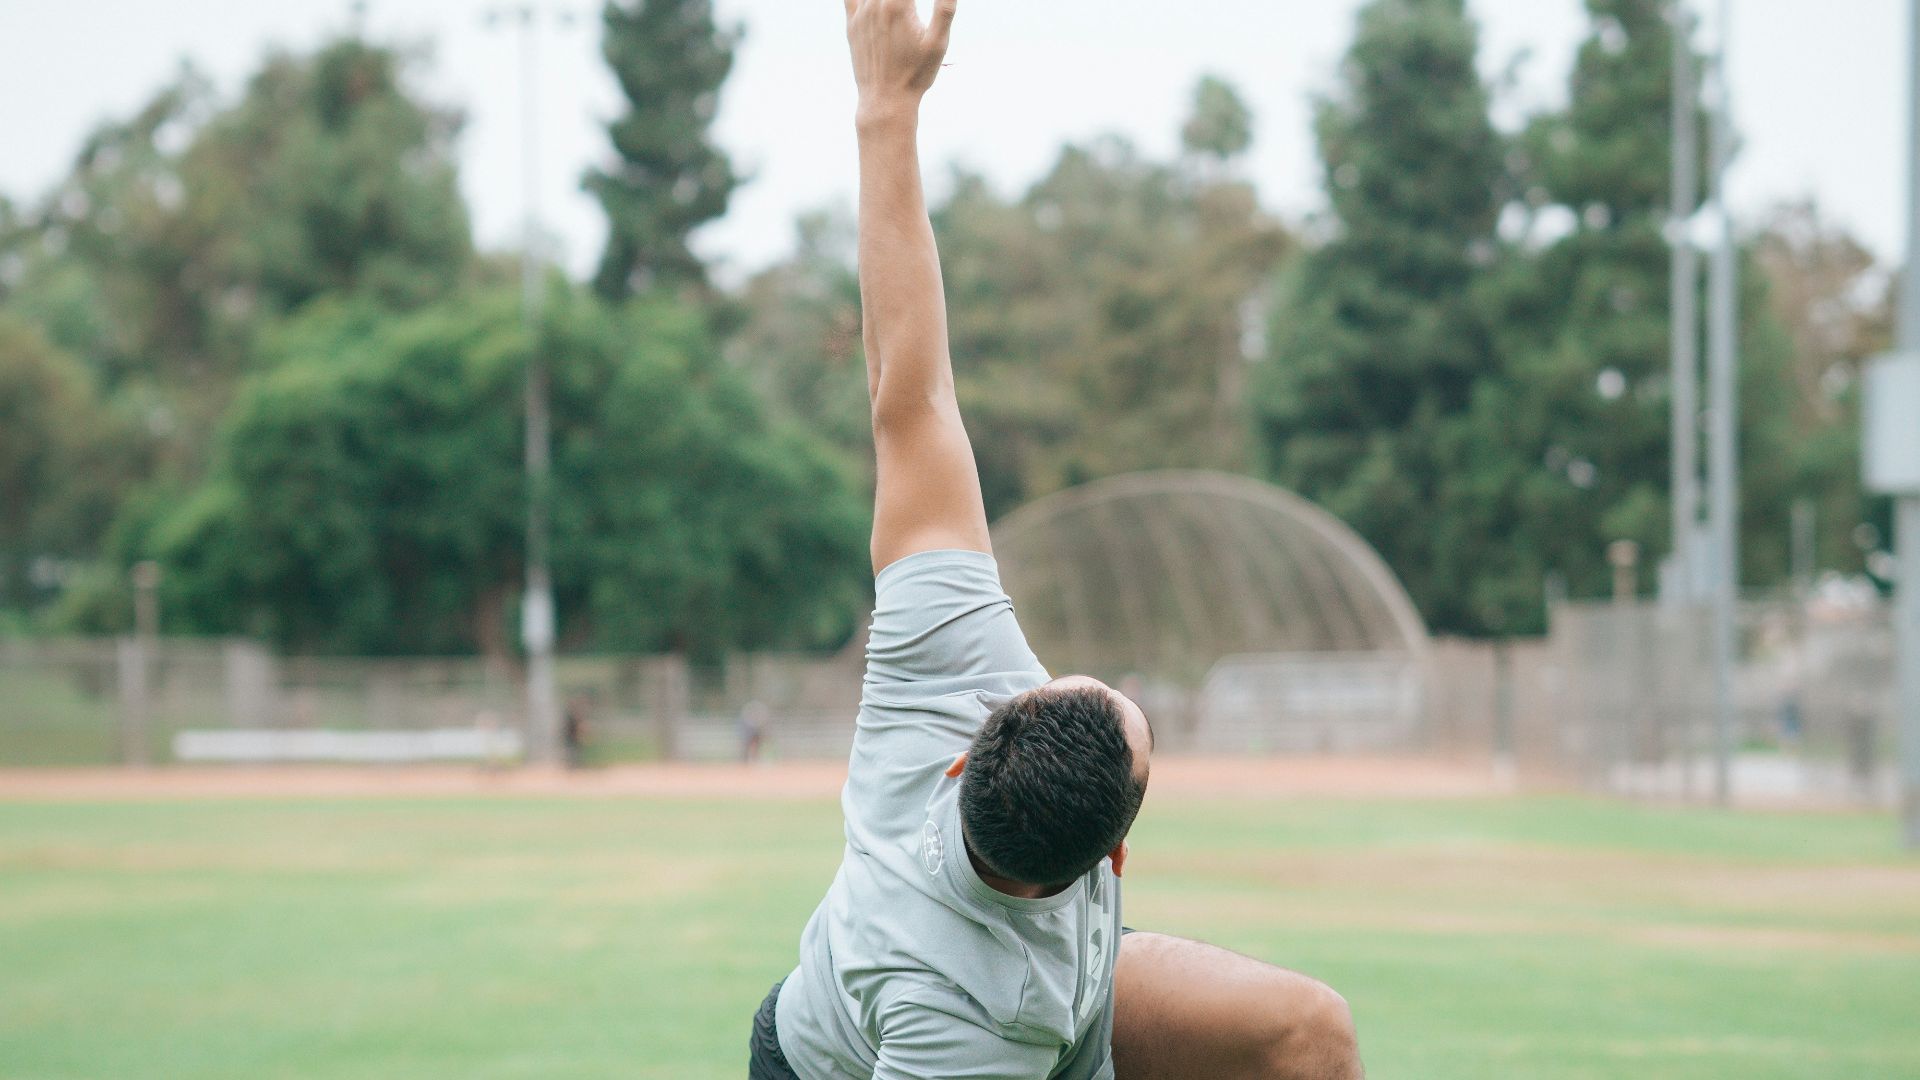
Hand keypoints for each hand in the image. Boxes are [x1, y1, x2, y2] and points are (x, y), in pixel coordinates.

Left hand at [845, 0, 956, 116]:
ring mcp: (861, 14)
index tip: (914, 4)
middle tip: (909, 6)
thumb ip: (944, 8)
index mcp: (898, 5)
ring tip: (900, 6)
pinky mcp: (852, 24)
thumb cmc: (915, 74)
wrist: (885, 101)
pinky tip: (874, 2)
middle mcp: (876, 5)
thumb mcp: (937, 42)